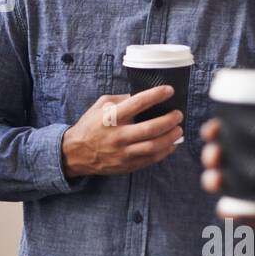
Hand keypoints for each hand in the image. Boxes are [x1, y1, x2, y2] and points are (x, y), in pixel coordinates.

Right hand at [61, 85, 183, 177]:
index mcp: (110, 117)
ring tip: (178, 129)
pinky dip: (164, 151)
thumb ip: (120, 100)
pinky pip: (150, 159)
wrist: (75, 153)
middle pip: (150, 128)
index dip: (155, 95)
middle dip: (169, 120)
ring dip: (170, 137)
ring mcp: (122, 153)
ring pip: (153, 146)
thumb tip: (143, 95)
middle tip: (178, 114)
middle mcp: (117, 136)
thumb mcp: (100, 106)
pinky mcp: (127, 165)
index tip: (169, 90)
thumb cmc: (90, 126)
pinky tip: (171, 144)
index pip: (137, 103)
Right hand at [199, 119, 254, 226]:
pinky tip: (228, 209)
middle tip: (215, 155)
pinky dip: (225, 210)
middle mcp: (239, 166)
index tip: (213, 130)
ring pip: (215, 181)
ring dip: (211, 179)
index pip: (225, 134)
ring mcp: (239, 190)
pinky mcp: (243, 212)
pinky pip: (228, 211)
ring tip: (217, 180)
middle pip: (215, 157)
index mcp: (250, 147)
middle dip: (210, 154)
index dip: (214, 130)